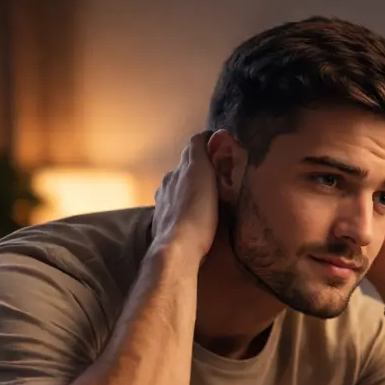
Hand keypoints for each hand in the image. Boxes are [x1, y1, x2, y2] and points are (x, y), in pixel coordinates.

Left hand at [151, 131, 217, 261]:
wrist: (178, 249)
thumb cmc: (196, 212)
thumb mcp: (201, 175)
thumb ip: (199, 153)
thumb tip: (203, 135)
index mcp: (178, 171)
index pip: (192, 148)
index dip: (207, 145)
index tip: (222, 148)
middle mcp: (167, 183)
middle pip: (184, 169)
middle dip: (200, 168)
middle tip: (219, 176)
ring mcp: (162, 204)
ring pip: (178, 188)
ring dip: (191, 189)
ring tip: (208, 198)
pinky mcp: (162, 223)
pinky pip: (176, 208)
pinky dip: (185, 206)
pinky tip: (193, 216)